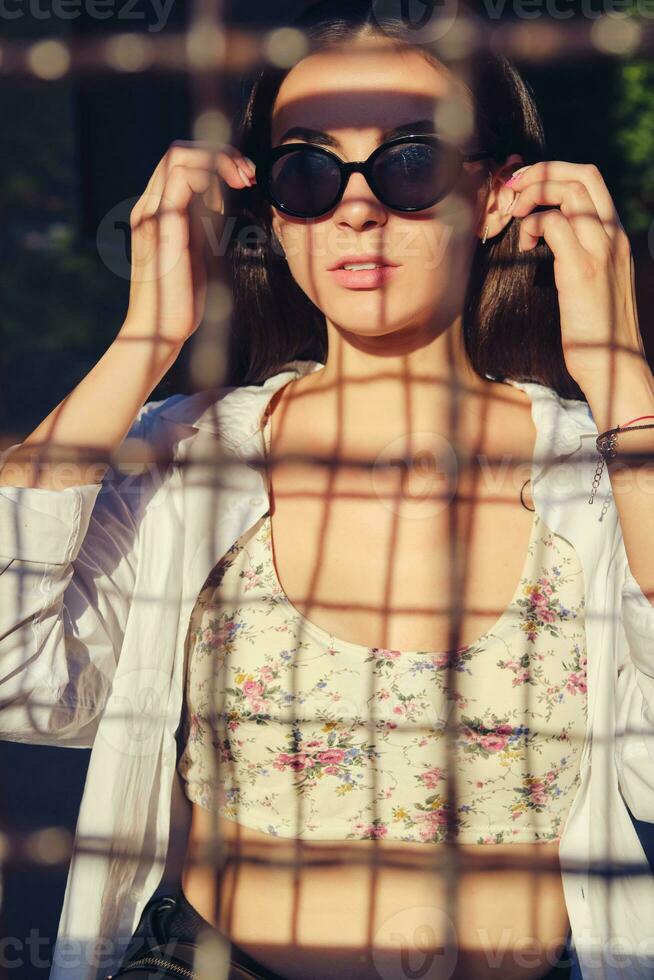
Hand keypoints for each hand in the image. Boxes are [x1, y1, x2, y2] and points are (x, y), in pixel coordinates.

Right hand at [121, 139, 255, 345]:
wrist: (161, 332)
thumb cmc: (182, 301)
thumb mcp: (200, 251)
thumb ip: (205, 223)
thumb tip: (221, 197)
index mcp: (159, 211)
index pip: (184, 162)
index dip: (218, 160)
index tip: (247, 179)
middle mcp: (150, 206)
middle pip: (180, 150)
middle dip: (222, 154)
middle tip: (249, 177)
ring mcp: (151, 213)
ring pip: (178, 155)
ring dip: (217, 162)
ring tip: (241, 184)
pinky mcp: (160, 225)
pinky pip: (179, 177)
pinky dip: (208, 178)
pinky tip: (223, 204)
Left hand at [505, 161, 646, 390]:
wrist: (614, 363)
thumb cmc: (598, 329)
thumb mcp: (595, 282)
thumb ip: (581, 253)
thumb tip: (552, 238)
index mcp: (616, 235)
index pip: (591, 180)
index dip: (554, 172)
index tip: (526, 186)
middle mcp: (613, 235)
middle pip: (582, 174)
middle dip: (542, 172)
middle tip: (514, 191)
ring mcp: (600, 249)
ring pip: (570, 192)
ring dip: (534, 195)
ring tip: (516, 216)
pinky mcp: (582, 269)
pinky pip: (555, 224)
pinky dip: (533, 226)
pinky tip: (527, 248)